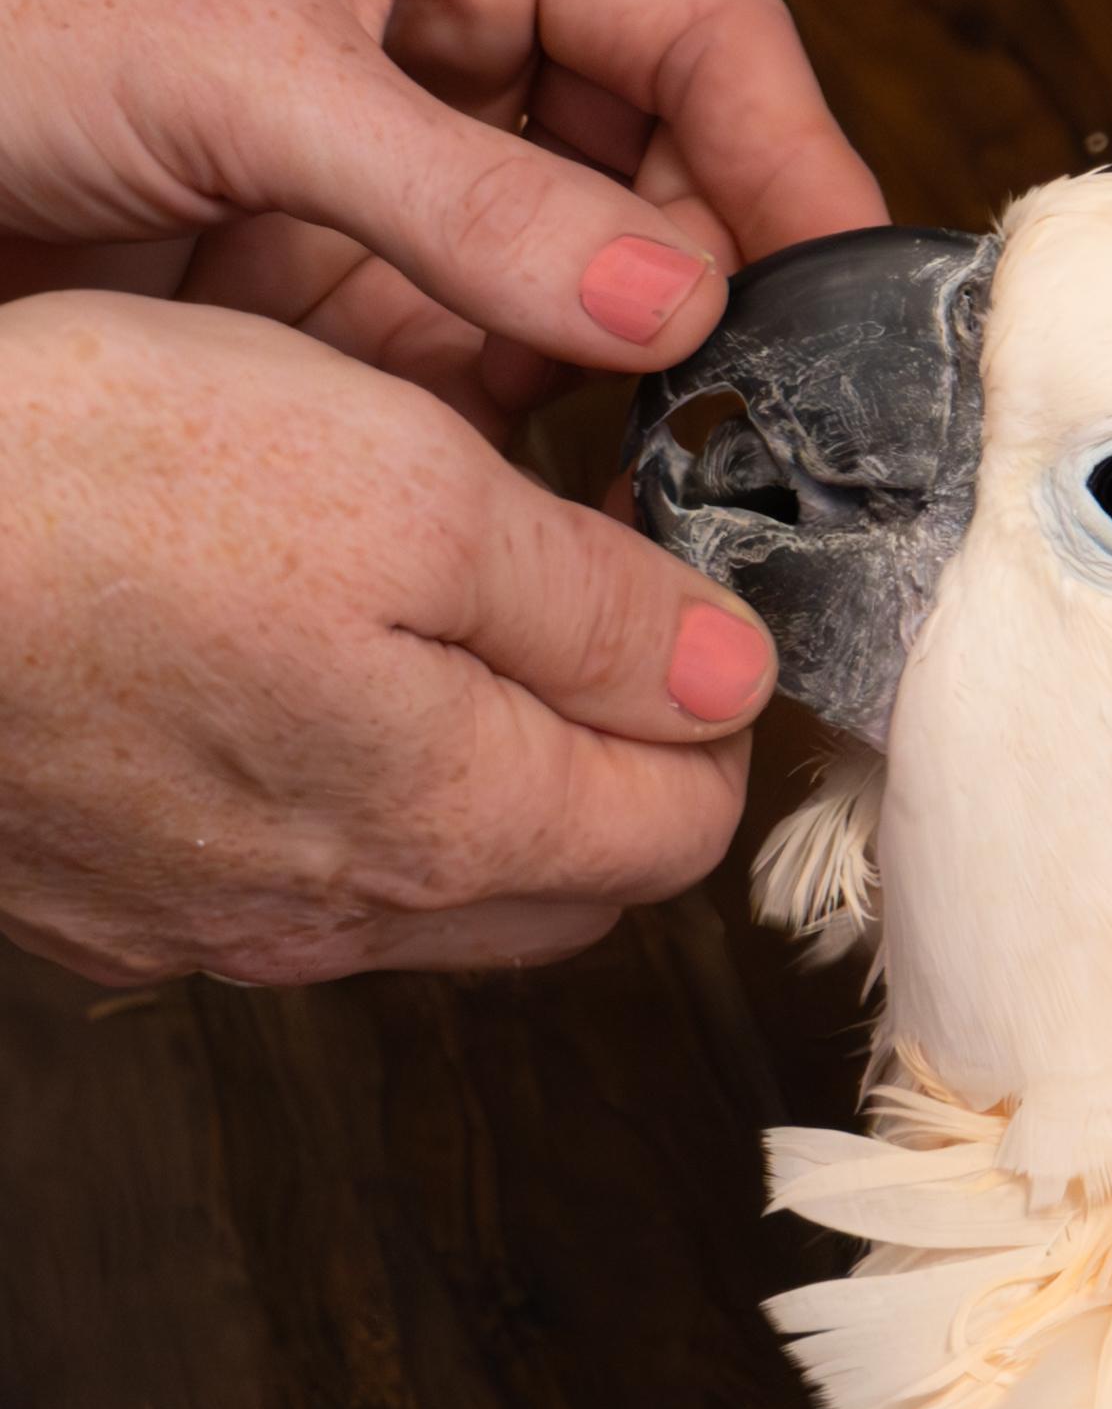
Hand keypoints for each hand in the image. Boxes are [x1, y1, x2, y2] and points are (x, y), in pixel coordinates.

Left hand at [0, 0, 883, 433]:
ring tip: (691, 475)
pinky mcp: (356, 293)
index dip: (788, 151)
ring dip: (643, 380)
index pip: (695, 20)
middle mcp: (455, 34)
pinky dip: (547, 439)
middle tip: (767, 414)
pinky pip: (498, 368)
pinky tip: (586, 499)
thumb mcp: (244, 75)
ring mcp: (412, 175)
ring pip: (596, 286)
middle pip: (670, 166)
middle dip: (719, 286)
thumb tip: (670, 304)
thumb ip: (462, 201)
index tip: (844, 288)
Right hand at [0, 292, 774, 984]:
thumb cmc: (91, 491)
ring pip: (420, 883)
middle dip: (602, 753)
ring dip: (462, 773)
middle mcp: (339, 914)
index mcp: (450, 820)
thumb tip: (723, 674)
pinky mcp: (106, 899)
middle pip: (564, 878)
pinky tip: (262, 670)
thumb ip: (590, 602)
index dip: (706, 703)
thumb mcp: (404, 483)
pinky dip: (319, 790)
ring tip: (411, 613)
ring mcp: (210, 926)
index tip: (666, 582)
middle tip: (563, 595)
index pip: (679, 827)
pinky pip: (276, 875)